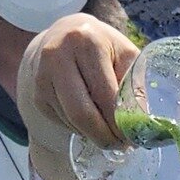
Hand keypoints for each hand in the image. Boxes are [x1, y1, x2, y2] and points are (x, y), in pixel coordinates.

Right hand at [21, 14, 139, 155]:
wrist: (65, 33)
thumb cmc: (103, 46)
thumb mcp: (124, 54)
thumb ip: (135, 84)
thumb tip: (142, 122)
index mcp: (87, 42)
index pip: (104, 94)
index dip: (120, 122)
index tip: (133, 137)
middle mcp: (58, 56)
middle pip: (81, 113)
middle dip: (104, 137)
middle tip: (121, 145)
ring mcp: (42, 76)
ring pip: (70, 121)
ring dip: (93, 135)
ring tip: (111, 136)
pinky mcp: (37, 93)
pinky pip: (61, 122)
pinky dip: (79, 129)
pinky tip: (92, 122)